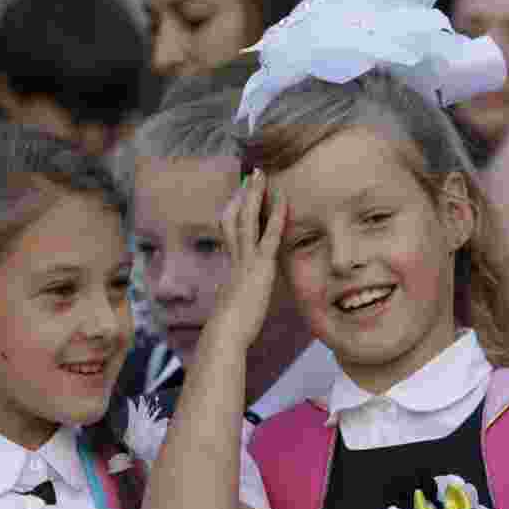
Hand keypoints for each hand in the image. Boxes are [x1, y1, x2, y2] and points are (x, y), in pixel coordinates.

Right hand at [215, 168, 286, 346]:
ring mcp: (246, 260)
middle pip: (236, 217)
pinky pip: (269, 236)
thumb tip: (234, 295)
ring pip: (248, 219)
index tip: (239, 195)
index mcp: (231, 266)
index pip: (231, 231)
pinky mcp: (259, 267)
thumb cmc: (230, 327)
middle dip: (243, 195)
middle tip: (251, 175)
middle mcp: (236, 258)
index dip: (235, 210)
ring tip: (260, 174)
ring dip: (255, 195)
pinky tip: (283, 200)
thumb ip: (236, 294)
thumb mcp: (233, 305)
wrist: (225, 333)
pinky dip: (276, 217)